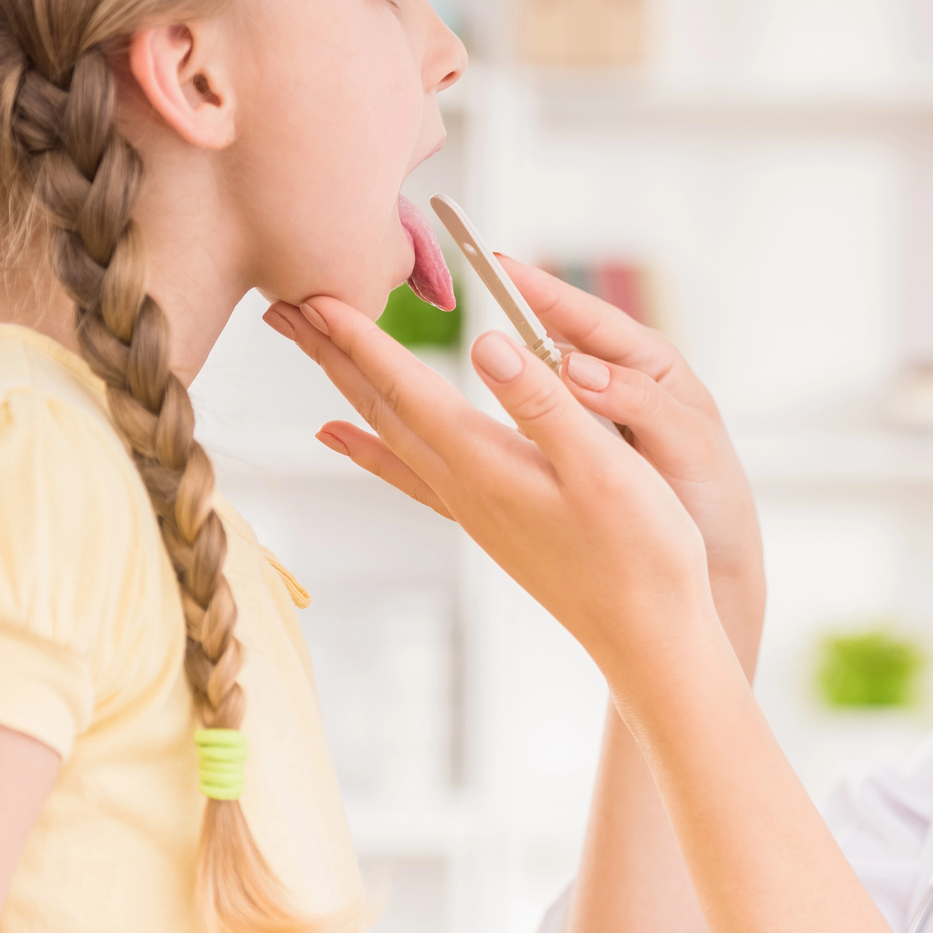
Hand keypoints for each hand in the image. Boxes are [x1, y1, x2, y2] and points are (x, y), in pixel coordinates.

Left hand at [266, 296, 724, 685]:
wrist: (649, 638)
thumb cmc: (643, 554)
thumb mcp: (604, 469)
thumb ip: (544, 404)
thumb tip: (487, 343)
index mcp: (488, 466)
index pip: (409, 391)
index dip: (362, 339)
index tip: (316, 294)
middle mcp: (465, 487)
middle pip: (381, 409)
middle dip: (333, 353)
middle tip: (283, 304)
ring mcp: (472, 509)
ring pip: (389, 435)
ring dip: (346, 387)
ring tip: (310, 349)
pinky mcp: (489, 523)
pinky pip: (408, 470)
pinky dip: (368, 444)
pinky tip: (342, 437)